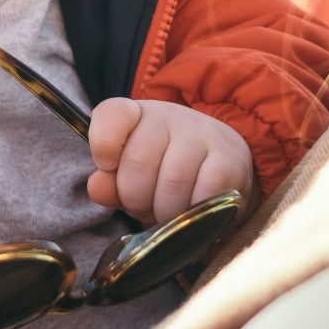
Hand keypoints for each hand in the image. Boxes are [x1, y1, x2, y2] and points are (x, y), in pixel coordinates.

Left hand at [87, 98, 256, 224]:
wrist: (224, 171)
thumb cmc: (167, 174)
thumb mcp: (132, 175)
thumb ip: (110, 183)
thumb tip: (98, 188)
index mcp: (138, 115)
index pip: (110, 115)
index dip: (103, 148)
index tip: (109, 167)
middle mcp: (170, 116)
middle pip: (137, 164)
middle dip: (136, 200)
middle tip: (147, 205)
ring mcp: (202, 134)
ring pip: (171, 183)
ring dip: (165, 212)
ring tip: (169, 213)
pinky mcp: (230, 159)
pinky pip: (203, 194)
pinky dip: (193, 213)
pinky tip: (193, 211)